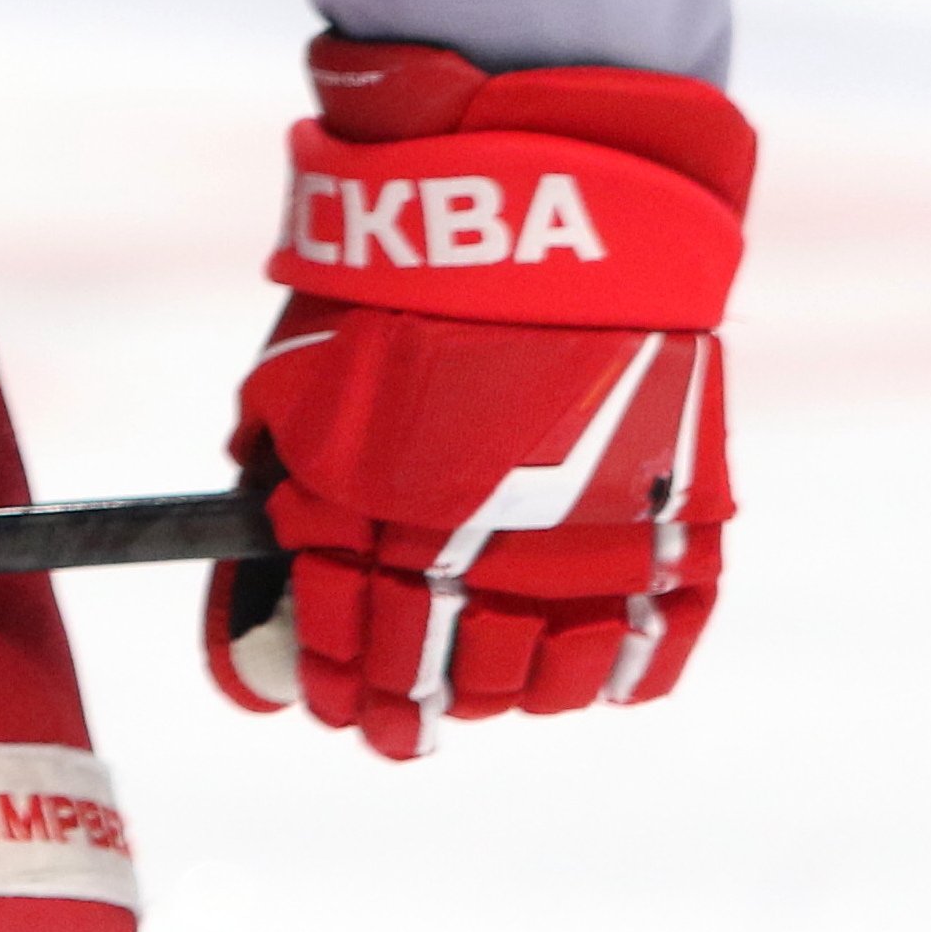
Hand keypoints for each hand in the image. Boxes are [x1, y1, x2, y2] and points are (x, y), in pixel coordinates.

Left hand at [204, 39, 750, 759]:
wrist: (545, 205)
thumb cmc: (405, 285)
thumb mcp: (302, 376)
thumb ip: (281, 474)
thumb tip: (255, 562)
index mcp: (375, 511)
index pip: (346, 643)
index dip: (335, 687)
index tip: (332, 705)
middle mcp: (478, 542)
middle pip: (440, 679)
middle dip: (409, 714)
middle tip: (401, 727)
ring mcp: (584, 540)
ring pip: (542, 681)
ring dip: (507, 695)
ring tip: (489, 689)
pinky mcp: (675, 522)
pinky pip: (650, 643)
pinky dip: (613, 670)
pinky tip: (583, 670)